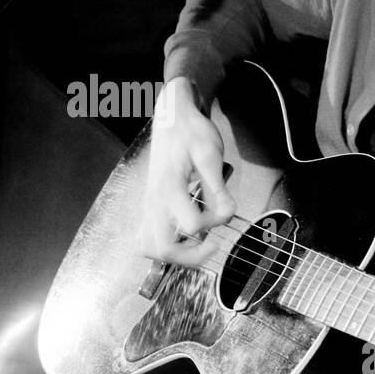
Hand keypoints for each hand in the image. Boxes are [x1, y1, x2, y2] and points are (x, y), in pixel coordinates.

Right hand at [139, 77, 235, 266]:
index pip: (192, 225)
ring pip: (149, 248)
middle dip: (190, 255)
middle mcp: (154, 200)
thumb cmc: (191, 133)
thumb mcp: (211, 154)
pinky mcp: (149, 206)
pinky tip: (183, 236)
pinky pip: (147, 238)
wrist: (172, 117)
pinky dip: (164, 246)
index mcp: (169, 187)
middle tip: (211, 243)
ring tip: (197, 243)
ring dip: (175, 254)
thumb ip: (218, 189)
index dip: (215, 224)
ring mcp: (148, 205)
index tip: (226, 209)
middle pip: (162, 248)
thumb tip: (228, 214)